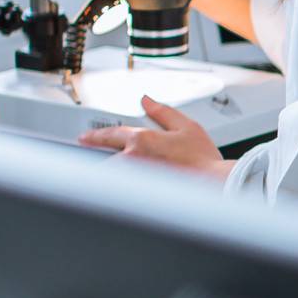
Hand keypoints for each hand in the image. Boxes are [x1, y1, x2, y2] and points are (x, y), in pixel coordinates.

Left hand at [78, 95, 232, 179]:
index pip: (110, 134)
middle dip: (103, 159)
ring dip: (110, 176)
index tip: (85, 138)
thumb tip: (147, 101)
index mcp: (142, 139)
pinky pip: (121, 191)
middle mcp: (132, 159)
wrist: (211, 183)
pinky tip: (126, 192)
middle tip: (105, 162)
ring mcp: (133, 179)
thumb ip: (163, 112)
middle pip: (106, 159)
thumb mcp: (187, 126)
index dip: (95, 135)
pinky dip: (118, 191)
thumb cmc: (203, 159)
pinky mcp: (137, 196)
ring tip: (115, 180)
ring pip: (112, 176)